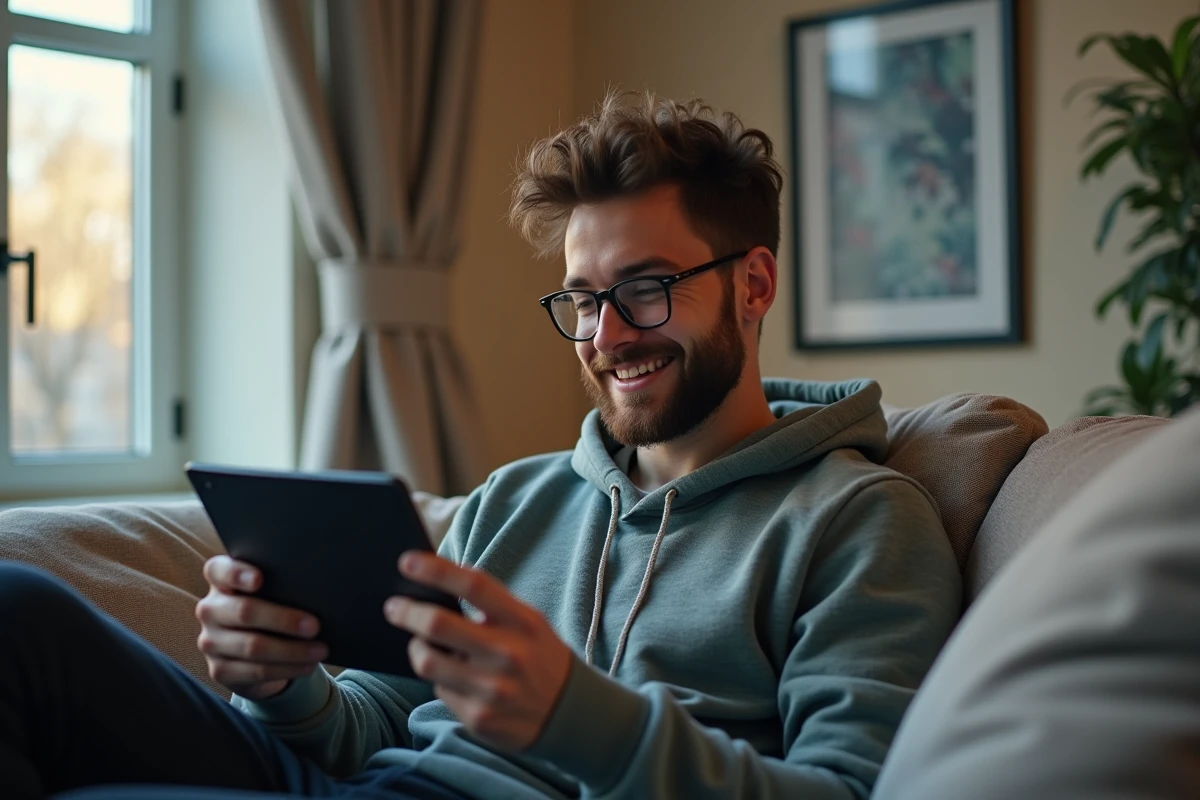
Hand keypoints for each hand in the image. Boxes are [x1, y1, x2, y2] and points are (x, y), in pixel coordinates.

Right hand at [195, 555, 327, 700]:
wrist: (252, 652)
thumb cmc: (271, 607)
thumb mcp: (272, 593)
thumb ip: (281, 584)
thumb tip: (316, 589)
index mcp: (220, 581)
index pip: (218, 570)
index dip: (236, 573)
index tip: (259, 579)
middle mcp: (210, 609)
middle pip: (244, 611)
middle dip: (284, 619)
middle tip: (315, 626)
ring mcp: (210, 642)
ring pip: (253, 646)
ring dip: (292, 650)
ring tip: (320, 649)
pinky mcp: (219, 670)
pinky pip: (256, 671)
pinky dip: (287, 669)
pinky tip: (307, 665)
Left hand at [383, 552, 571, 750]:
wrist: (570, 713)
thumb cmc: (539, 657)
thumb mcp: (529, 624)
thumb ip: (491, 607)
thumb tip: (434, 589)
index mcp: (523, 622)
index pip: (474, 585)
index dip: (436, 570)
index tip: (406, 561)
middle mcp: (508, 654)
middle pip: (438, 625)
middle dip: (406, 612)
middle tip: (393, 606)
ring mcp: (492, 689)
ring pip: (427, 661)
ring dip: (417, 648)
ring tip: (421, 644)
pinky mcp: (479, 718)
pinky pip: (439, 690)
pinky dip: (440, 680)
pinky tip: (453, 677)